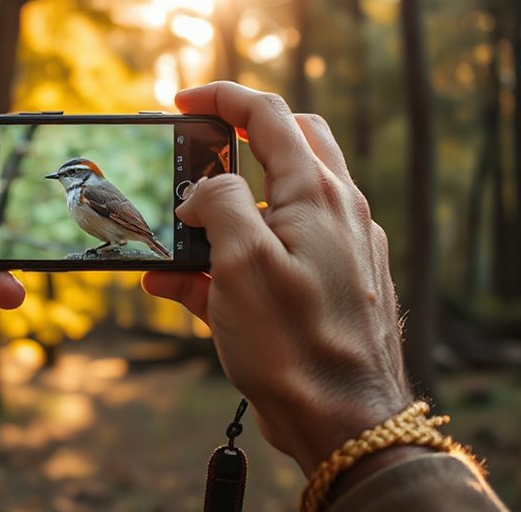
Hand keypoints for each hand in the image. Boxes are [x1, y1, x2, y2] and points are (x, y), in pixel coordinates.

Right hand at [143, 83, 410, 474]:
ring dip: (227, 210)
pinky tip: (185, 287)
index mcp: (317, 194)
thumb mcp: (241, 264)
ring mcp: (341, 250)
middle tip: (199, 149)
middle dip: (242, 136)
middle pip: (292, 143)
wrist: (346, 423)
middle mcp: (338, 212)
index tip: (182, 102)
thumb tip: (204, 192)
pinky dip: (234, 259)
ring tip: (175, 242)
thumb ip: (218, 205)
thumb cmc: (295, 345)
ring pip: (279, 203)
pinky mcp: (333, 287)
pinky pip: (278, 255)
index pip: (269, 115)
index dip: (222, 98)